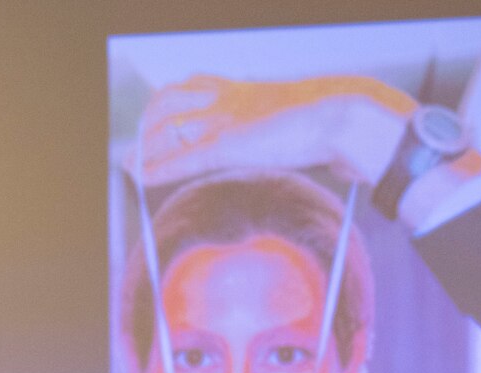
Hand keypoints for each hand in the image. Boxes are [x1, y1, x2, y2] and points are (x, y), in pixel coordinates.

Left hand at [138, 74, 413, 187]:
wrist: (347, 118)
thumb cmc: (338, 122)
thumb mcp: (301, 121)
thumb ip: (289, 133)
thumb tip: (321, 160)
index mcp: (246, 91)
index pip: (192, 86)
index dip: (166, 104)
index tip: (154, 121)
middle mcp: (230, 100)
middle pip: (170, 102)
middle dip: (149, 125)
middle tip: (137, 150)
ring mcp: (228, 121)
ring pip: (169, 129)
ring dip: (146, 149)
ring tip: (133, 165)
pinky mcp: (229, 146)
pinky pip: (184, 157)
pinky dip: (158, 169)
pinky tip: (140, 177)